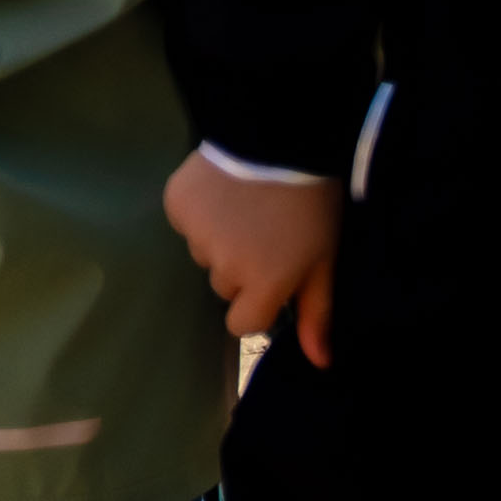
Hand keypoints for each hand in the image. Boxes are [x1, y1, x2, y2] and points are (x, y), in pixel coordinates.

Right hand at [162, 149, 341, 365]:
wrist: (278, 137)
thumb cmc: (312, 206)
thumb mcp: (325, 260)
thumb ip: (317, 313)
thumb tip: (320, 363)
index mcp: (262, 285)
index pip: (243, 324)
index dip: (258, 303)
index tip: (271, 277)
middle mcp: (222, 267)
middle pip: (223, 285)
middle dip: (239, 267)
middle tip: (264, 234)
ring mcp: (194, 235)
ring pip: (202, 253)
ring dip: (218, 239)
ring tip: (243, 208)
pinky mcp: (175, 205)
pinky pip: (184, 223)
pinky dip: (199, 211)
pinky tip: (221, 191)